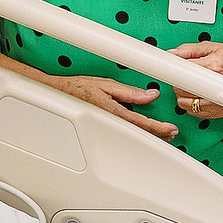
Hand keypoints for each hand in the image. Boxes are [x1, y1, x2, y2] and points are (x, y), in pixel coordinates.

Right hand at [52, 75, 176, 139]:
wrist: (51, 95)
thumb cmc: (74, 88)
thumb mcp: (105, 84)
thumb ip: (129, 92)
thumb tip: (150, 94)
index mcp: (110, 111)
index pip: (140, 123)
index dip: (158, 128)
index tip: (170, 129)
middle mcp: (107, 123)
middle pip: (137, 134)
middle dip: (157, 135)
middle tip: (171, 134)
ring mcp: (102, 130)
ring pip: (129, 138)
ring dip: (147, 138)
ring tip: (161, 135)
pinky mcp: (97, 132)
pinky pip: (119, 136)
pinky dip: (134, 137)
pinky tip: (141, 135)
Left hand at [170, 42, 222, 118]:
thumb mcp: (215, 47)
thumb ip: (190, 50)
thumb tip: (172, 54)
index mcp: (213, 66)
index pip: (182, 73)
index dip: (173, 72)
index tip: (170, 70)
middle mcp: (216, 84)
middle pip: (181, 90)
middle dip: (178, 83)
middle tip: (184, 77)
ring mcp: (218, 100)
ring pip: (186, 104)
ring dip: (183, 97)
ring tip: (191, 88)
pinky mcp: (220, 110)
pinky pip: (197, 113)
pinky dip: (192, 107)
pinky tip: (197, 97)